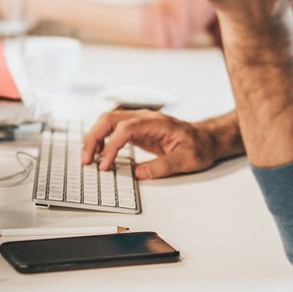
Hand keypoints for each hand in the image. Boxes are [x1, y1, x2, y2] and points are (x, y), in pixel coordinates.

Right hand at [81, 110, 220, 178]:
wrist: (206, 139)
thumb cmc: (199, 147)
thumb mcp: (187, 160)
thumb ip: (163, 166)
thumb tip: (139, 173)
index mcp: (157, 123)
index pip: (126, 128)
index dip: (112, 146)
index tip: (106, 164)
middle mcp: (145, 117)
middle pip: (110, 118)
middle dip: (94, 137)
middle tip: (86, 159)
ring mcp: (140, 121)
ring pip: (108, 121)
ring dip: (95, 137)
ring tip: (88, 158)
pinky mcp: (137, 129)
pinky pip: (114, 130)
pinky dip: (103, 140)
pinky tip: (99, 154)